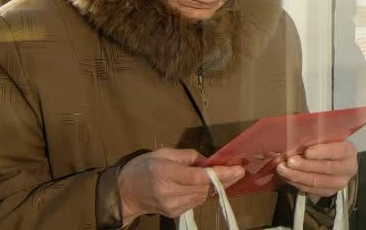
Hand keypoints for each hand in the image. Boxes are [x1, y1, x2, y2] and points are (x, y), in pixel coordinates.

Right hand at [118, 147, 244, 223]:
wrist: (125, 193)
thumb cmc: (142, 168)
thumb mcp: (162, 153)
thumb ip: (186, 156)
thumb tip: (206, 161)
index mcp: (165, 173)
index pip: (198, 177)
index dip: (220, 174)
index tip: (237, 169)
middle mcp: (170, 192)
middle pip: (204, 187)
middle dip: (225, 179)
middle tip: (240, 170)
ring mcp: (173, 206)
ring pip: (203, 196)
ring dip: (218, 186)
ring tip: (230, 175)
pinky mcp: (175, 213)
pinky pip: (197, 201)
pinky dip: (206, 192)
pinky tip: (213, 184)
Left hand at [275, 141, 357, 198]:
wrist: (337, 160)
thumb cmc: (329, 145)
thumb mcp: (327, 137)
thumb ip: (317, 138)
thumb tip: (296, 139)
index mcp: (349, 151)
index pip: (337, 152)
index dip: (321, 152)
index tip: (307, 151)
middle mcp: (348, 169)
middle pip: (325, 168)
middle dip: (305, 165)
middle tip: (289, 161)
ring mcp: (339, 183)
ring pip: (316, 181)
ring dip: (296, 175)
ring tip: (282, 169)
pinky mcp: (328, 192)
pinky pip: (310, 189)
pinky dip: (296, 183)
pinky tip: (286, 176)